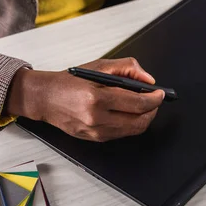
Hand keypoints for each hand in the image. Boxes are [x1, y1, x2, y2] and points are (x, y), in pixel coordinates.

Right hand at [6, 58, 164, 141]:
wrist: (45, 98)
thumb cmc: (69, 82)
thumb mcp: (99, 66)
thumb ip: (127, 68)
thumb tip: (148, 80)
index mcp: (98, 98)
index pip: (138, 103)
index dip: (154, 99)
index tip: (160, 93)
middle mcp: (97, 118)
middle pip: (139, 121)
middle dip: (152, 111)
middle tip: (154, 100)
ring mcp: (96, 132)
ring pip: (132, 131)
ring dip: (143, 119)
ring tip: (144, 106)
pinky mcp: (94, 139)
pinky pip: (121, 134)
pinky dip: (130, 124)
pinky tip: (129, 113)